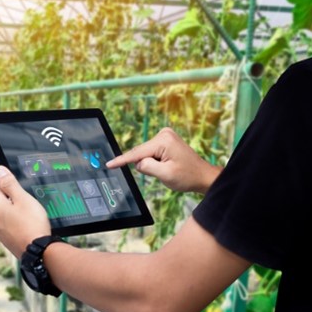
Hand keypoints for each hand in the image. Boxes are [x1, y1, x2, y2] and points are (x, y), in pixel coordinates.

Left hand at [0, 166, 50, 258]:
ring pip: (8, 214)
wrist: (38, 251)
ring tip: (31, 219)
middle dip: (17, 201)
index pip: (1, 186)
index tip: (25, 195)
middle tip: (30, 208)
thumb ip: (9, 183)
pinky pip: (11, 225)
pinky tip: (29, 228)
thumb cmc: (32, 223)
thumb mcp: (23, 198)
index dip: (15, 188)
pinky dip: (19, 224)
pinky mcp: (5, 240)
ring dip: (18, 213)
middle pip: (4, 200)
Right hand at [106, 128, 221, 193]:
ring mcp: (165, 136)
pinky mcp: (165, 140)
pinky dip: (155, 162)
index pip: (137, 153)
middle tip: (164, 172)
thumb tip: (138, 163)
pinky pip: (151, 153)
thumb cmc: (188, 176)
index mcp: (164, 140)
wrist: (202, 176)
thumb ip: (147, 167)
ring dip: (152, 164)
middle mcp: (164, 134)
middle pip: (141, 153)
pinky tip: (167, 165)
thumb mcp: (165, 175)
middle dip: (146, 165)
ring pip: (145, 154)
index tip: (109, 164)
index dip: (122, 160)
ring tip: (168, 168)